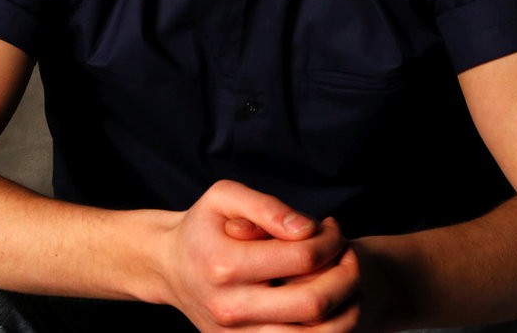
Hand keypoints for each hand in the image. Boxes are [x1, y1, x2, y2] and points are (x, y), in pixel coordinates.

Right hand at [157, 180, 360, 331]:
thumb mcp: (224, 197)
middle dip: (347, 276)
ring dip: (346, 308)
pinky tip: (331, 305)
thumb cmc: (203, 228)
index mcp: (225, 265)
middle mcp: (231, 307)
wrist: (169, 267)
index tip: (332, 228)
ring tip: (346, 282)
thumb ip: (266, 206)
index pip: (303, 257)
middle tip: (348, 255)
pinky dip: (328, 329)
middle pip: (314, 303)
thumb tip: (307, 229)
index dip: (331, 240)